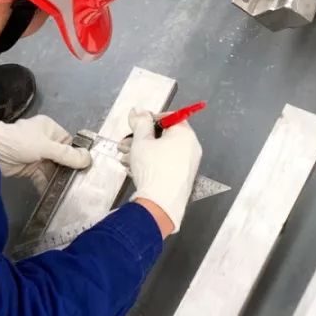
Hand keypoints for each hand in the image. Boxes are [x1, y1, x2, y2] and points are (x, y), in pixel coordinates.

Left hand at [0, 116, 91, 191]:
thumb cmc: (19, 142)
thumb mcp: (45, 147)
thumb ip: (66, 155)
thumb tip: (87, 159)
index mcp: (50, 129)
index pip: (70, 144)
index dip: (78, 156)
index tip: (88, 170)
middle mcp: (46, 141)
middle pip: (63, 158)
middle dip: (70, 171)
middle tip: (82, 185)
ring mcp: (38, 155)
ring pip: (54, 169)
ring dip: (59, 180)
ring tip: (72, 193)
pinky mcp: (31, 168)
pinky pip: (43, 177)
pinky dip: (48, 186)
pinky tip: (56, 196)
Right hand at [127, 108, 202, 233]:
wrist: (160, 204)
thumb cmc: (153, 169)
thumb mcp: (141, 141)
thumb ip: (140, 123)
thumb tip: (138, 111)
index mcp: (185, 134)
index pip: (171, 116)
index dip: (151, 118)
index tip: (137, 123)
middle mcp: (191, 148)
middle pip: (165, 135)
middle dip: (142, 138)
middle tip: (126, 142)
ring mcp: (188, 164)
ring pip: (162, 151)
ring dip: (142, 151)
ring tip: (125, 157)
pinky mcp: (182, 178)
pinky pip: (165, 164)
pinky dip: (150, 162)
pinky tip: (133, 167)